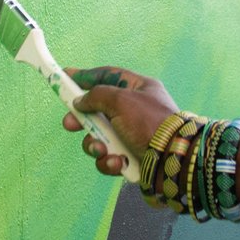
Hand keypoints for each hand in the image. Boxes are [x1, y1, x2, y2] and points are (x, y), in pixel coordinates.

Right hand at [63, 66, 178, 176]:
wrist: (174, 160)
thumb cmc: (150, 123)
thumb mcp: (122, 100)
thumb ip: (97, 96)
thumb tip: (81, 102)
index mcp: (138, 89)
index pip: (107, 76)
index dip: (85, 76)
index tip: (65, 76)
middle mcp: (134, 110)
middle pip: (98, 110)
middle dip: (83, 120)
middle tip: (70, 124)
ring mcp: (132, 135)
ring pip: (99, 138)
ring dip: (95, 145)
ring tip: (101, 149)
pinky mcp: (130, 157)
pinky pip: (109, 158)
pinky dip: (109, 161)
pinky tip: (118, 163)